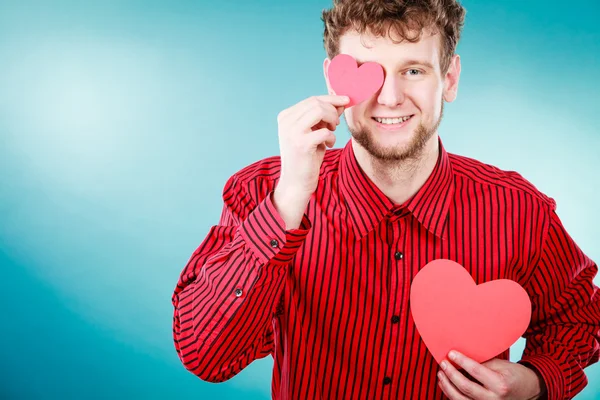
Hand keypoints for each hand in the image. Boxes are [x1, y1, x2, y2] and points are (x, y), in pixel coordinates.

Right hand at [273, 95, 348, 228]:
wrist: (296, 182)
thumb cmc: (306, 157)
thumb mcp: (313, 133)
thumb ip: (323, 117)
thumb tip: (341, 102)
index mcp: (285, 116)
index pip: (311, 99)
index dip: (331, 99)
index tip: (346, 100)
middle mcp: (286, 121)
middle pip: (316, 103)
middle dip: (332, 111)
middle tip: (336, 125)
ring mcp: (292, 132)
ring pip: (319, 111)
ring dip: (332, 120)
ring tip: (332, 132)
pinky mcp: (301, 144)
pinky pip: (324, 131)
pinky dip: (331, 137)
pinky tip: (328, 145)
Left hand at [437, 350, 545, 399]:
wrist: (528, 390)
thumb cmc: (515, 376)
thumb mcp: (502, 365)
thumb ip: (482, 363)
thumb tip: (461, 358)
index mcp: (500, 384)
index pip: (475, 371)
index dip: (461, 361)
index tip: (451, 353)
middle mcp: (494, 399)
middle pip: (465, 387)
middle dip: (451, 374)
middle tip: (443, 363)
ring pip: (461, 399)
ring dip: (447, 386)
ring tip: (441, 374)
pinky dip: (452, 394)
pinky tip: (446, 384)